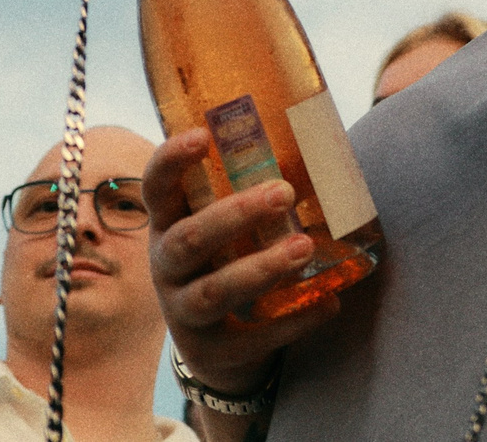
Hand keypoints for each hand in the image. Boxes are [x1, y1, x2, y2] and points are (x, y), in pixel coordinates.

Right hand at [145, 129, 338, 395]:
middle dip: (235, 215)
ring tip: (305, 247)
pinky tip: (329, 302)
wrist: (218, 346)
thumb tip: (318, 146)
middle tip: (284, 192)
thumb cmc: (230, 261)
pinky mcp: (211, 351)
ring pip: (215, 291)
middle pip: (189, 239)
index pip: (156, 188)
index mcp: (169, 224)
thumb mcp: (226, 229)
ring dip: (261, 268)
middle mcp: (167, 267)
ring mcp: (183, 312)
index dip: (171, 161)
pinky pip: (252, 338)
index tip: (202, 136)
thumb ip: (251, 193)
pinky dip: (293, 321)